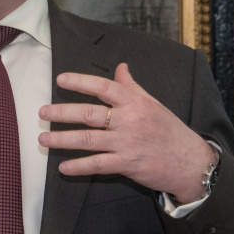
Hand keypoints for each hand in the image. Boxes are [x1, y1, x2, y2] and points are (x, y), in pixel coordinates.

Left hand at [38, 62, 216, 202]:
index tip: (61, 79)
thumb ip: (132, 87)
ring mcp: (127, 143)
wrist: (192, 162)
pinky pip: (98, 165)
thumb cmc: (169, 131)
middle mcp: (129, 121)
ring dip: (63, 139)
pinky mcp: (128, 164)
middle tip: (42, 112)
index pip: (104, 88)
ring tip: (44, 138)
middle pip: (89, 114)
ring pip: (88, 140)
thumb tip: (120, 67)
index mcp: (135, 103)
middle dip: (62, 112)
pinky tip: (63, 167)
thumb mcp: (152, 104)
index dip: (81, 82)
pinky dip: (79, 166)